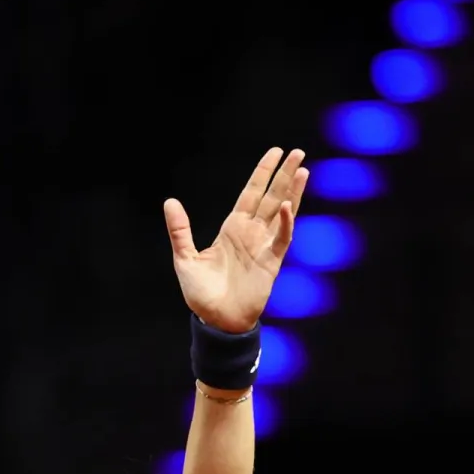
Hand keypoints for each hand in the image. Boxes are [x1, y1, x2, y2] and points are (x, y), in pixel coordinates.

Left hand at [163, 147, 308, 332]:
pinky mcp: (271, 262)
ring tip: (303, 169)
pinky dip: (286, 222)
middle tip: (296, 152)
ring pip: (282, 213)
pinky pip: (282, 238)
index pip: (251, 194)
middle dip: (283, 175)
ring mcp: (264, 246)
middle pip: (271, 197)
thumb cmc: (201, 294)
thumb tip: (170, 201)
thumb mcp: (185, 258)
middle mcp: (252, 233)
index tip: (274, 153)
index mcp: (232, 229)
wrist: (215, 321)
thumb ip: (180, 230)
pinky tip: (288, 205)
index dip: (262, 173)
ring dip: (293, 192)